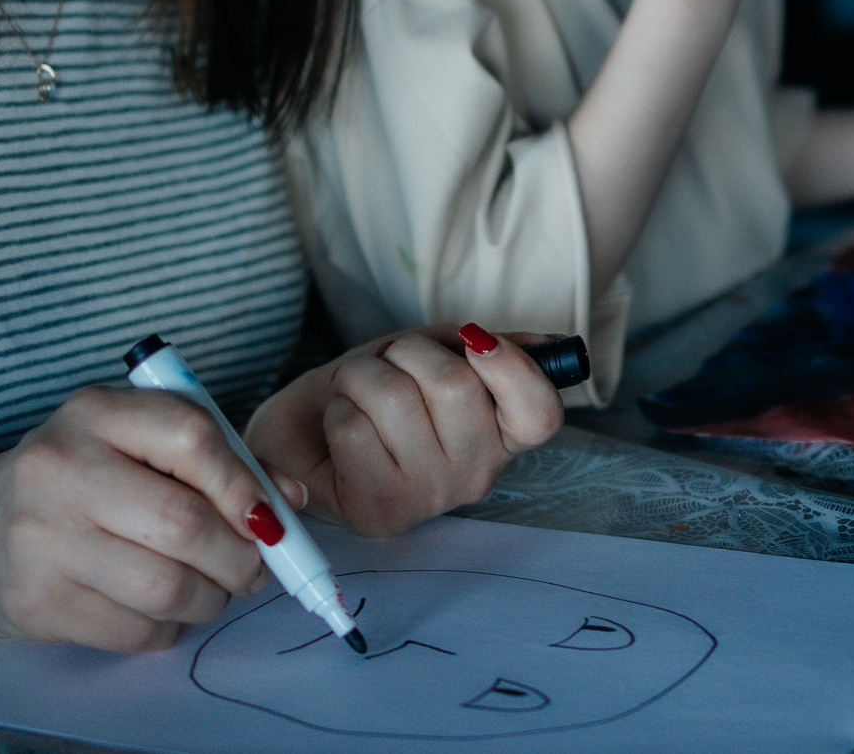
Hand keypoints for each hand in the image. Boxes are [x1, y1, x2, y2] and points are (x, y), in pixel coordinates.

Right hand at [0, 385, 277, 652]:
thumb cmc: (78, 482)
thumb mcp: (132, 444)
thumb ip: (212, 461)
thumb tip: (291, 499)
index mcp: (94, 412)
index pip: (190, 435)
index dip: (243, 481)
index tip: (268, 514)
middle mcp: (60, 467)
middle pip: (184, 523)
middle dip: (240, 557)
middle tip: (253, 567)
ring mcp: (42, 539)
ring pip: (167, 587)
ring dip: (210, 599)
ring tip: (210, 589)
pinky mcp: (38, 602)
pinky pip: (137, 631)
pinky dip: (168, 628)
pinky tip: (160, 609)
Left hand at [244, 326, 564, 537]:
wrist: (302, 431)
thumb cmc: (373, 392)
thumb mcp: (433, 357)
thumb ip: (489, 349)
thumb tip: (550, 345)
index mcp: (501, 436)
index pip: (541, 414)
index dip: (512, 368)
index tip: (475, 342)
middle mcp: (475, 476)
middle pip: (453, 384)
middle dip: (406, 353)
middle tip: (389, 367)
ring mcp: (428, 499)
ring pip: (395, 397)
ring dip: (362, 376)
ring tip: (358, 393)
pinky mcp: (378, 511)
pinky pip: (354, 426)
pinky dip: (338, 408)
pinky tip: (341, 427)